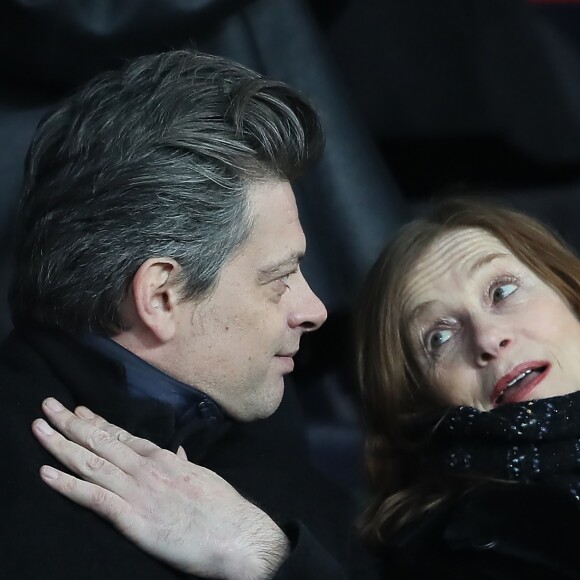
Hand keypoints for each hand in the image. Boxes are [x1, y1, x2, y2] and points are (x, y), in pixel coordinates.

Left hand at [32, 398, 289, 578]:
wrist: (237, 535)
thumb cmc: (224, 509)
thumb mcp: (204, 478)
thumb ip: (185, 465)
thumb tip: (179, 454)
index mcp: (164, 459)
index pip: (122, 435)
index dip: (96, 422)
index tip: (77, 410)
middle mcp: (146, 469)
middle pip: (101, 442)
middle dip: (71, 424)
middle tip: (47, 406)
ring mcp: (138, 491)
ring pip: (91, 463)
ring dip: (61, 445)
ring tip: (39, 429)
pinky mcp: (133, 518)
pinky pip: (93, 498)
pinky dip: (67, 485)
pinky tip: (46, 474)